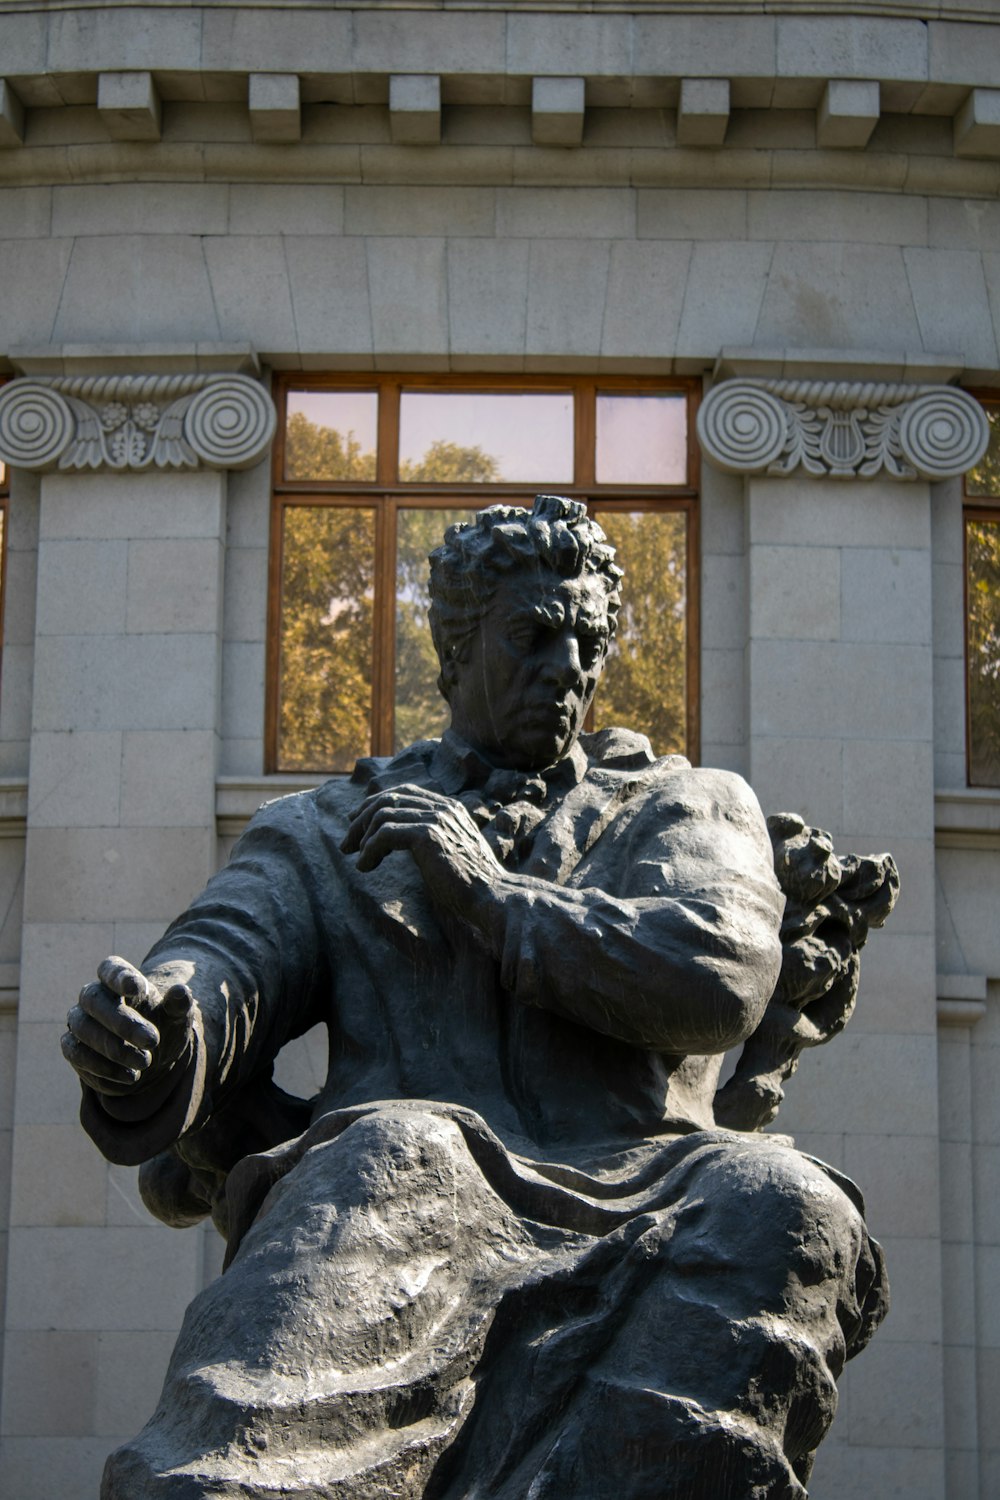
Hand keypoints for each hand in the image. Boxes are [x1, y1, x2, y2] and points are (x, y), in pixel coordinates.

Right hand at [61, 956, 194, 1098]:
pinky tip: (130, 1077)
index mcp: (119, 979)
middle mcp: (93, 997)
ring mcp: (80, 1022)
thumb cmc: (163, 1026)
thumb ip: (179, 1004)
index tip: (138, 988)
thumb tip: (181, 990)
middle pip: (94, 999)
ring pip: (82, 1028)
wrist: (150, 1056)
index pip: (110, 969)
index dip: (120, 976)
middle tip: (153, 1041)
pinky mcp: (73, 1048)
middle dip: (122, 1022)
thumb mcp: (177, 1017)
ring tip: (145, 1063)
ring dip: (113, 1048)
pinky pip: (76, 1054)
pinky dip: (102, 1067)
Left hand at [342, 784, 503, 924]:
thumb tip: (401, 839)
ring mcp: (436, 818)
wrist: (492, 896)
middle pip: (388, 798)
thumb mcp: (451, 851)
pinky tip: (365, 867)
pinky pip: (384, 834)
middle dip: (361, 818)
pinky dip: (369, 850)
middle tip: (346, 843)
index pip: (404, 791)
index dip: (375, 803)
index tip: (356, 822)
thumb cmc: (472, 883)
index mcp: (449, 807)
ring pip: (382, 814)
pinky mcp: (427, 835)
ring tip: (356, 858)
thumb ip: (432, 838)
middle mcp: (442, 807)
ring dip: (362, 836)